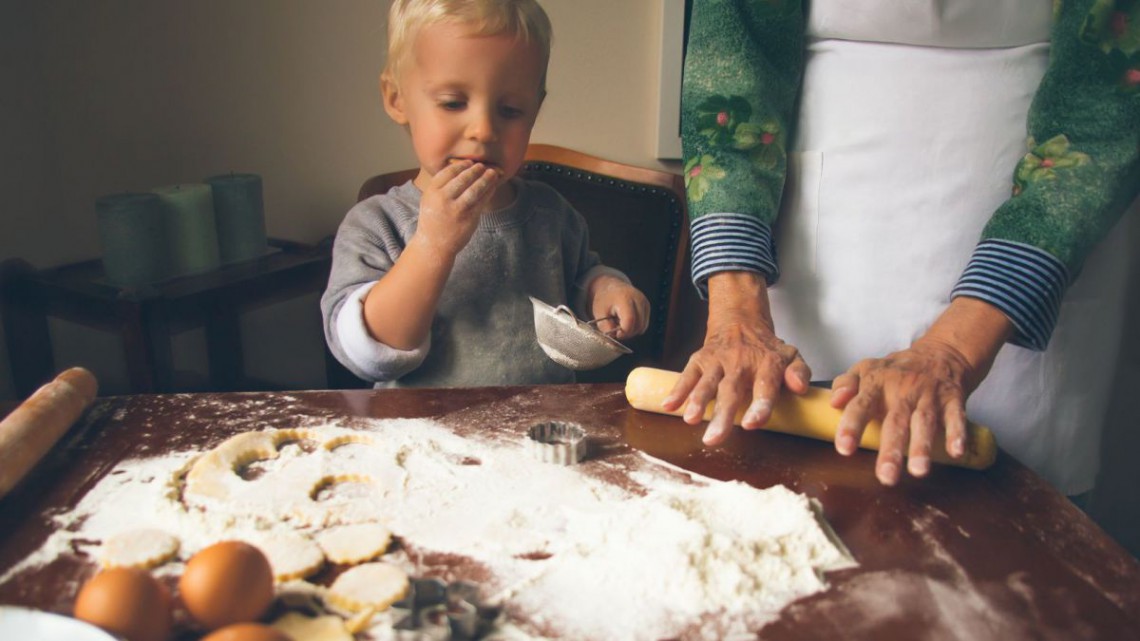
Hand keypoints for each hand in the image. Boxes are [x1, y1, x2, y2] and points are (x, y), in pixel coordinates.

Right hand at [415, 161, 500, 256]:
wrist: (434, 245)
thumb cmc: (433, 220)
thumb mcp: (429, 200)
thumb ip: (441, 186)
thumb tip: (461, 169)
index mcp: (431, 192)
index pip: (448, 172)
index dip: (461, 165)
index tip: (469, 162)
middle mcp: (443, 199)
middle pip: (463, 178)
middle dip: (475, 170)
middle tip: (482, 165)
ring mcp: (457, 209)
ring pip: (475, 188)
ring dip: (486, 178)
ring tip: (492, 173)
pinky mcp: (469, 218)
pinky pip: (482, 200)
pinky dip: (489, 191)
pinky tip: (492, 186)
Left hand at [588, 277, 650, 339]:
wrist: (611, 287)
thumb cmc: (604, 300)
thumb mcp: (599, 313)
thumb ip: (606, 327)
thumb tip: (613, 339)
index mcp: (625, 298)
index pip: (630, 320)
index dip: (623, 331)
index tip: (616, 334)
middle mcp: (638, 299)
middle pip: (638, 325)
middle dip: (627, 333)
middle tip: (616, 330)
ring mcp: (644, 302)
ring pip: (642, 327)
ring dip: (631, 330)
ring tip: (620, 323)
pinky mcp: (647, 306)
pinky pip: (644, 324)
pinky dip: (635, 327)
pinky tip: (626, 321)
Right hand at [662, 272, 810, 445]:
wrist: (740, 321)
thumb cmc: (766, 349)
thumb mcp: (791, 356)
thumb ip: (799, 372)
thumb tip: (800, 387)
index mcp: (766, 364)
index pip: (764, 387)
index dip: (759, 406)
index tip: (752, 424)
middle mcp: (741, 362)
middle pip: (730, 391)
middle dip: (722, 415)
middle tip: (714, 439)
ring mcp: (718, 361)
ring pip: (706, 382)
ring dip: (697, 401)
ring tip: (690, 420)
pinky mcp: (699, 359)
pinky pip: (687, 375)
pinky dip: (677, 389)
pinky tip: (668, 405)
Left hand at [830, 297, 1011, 484]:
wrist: (940, 353)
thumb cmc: (895, 370)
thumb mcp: (865, 369)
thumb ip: (845, 384)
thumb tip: (834, 401)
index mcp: (877, 383)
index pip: (861, 405)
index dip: (852, 426)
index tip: (844, 449)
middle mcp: (903, 390)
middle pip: (895, 421)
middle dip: (891, 449)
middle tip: (885, 475)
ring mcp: (929, 394)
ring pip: (925, 422)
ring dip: (921, 447)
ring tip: (918, 471)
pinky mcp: (953, 399)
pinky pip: (956, 417)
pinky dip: (957, 434)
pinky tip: (955, 452)